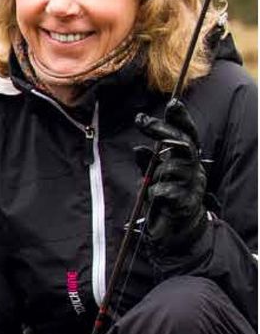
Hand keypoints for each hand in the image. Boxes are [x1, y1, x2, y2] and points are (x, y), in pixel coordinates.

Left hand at [135, 101, 207, 252]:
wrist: (175, 230)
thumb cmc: (164, 198)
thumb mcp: (152, 175)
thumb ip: (147, 162)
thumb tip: (138, 148)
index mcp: (187, 159)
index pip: (188, 134)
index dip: (181, 118)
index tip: (171, 102)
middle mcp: (194, 168)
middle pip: (183, 143)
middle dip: (162, 130)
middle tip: (142, 122)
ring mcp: (193, 185)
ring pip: (170, 168)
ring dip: (155, 174)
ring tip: (152, 186)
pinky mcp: (187, 202)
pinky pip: (166, 190)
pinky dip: (155, 193)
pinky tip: (155, 198)